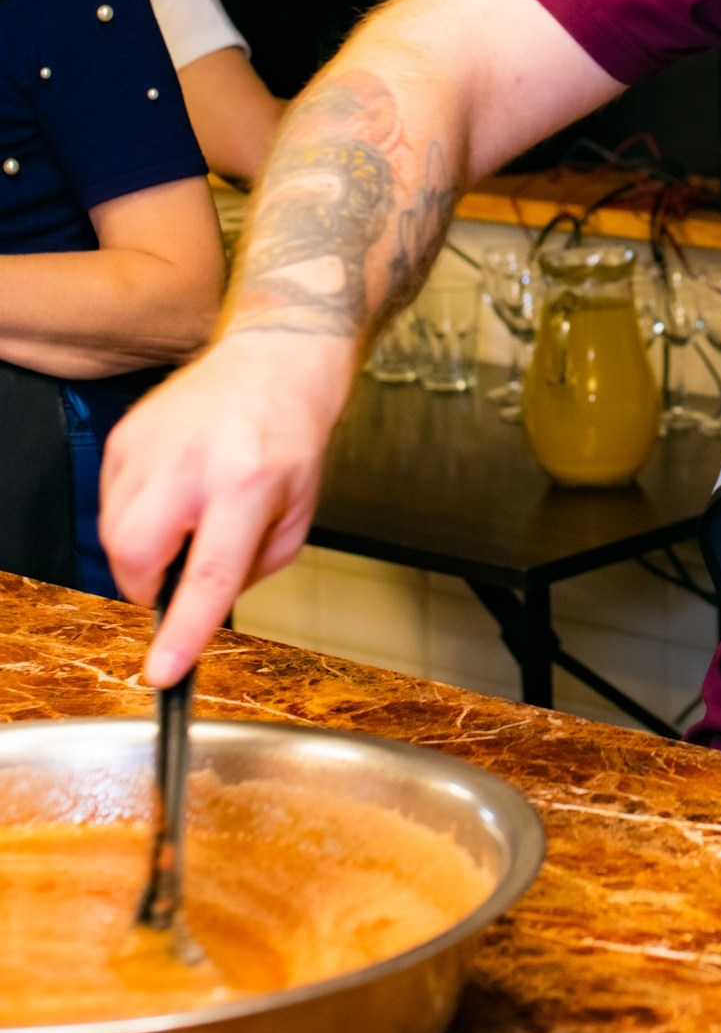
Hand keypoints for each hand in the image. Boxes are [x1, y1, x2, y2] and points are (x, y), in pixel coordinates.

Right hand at [100, 331, 355, 687]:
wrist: (272, 361)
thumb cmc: (289, 436)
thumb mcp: (298, 515)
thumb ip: (252, 570)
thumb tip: (201, 609)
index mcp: (246, 486)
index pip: (209, 575)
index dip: (183, 630)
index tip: (163, 670)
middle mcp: (191, 463)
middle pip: (134, 556)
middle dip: (147, 584)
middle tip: (180, 570)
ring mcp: (149, 446)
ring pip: (114, 535)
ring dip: (144, 549)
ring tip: (188, 516)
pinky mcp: (124, 438)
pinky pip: (110, 503)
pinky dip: (135, 516)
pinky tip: (173, 493)